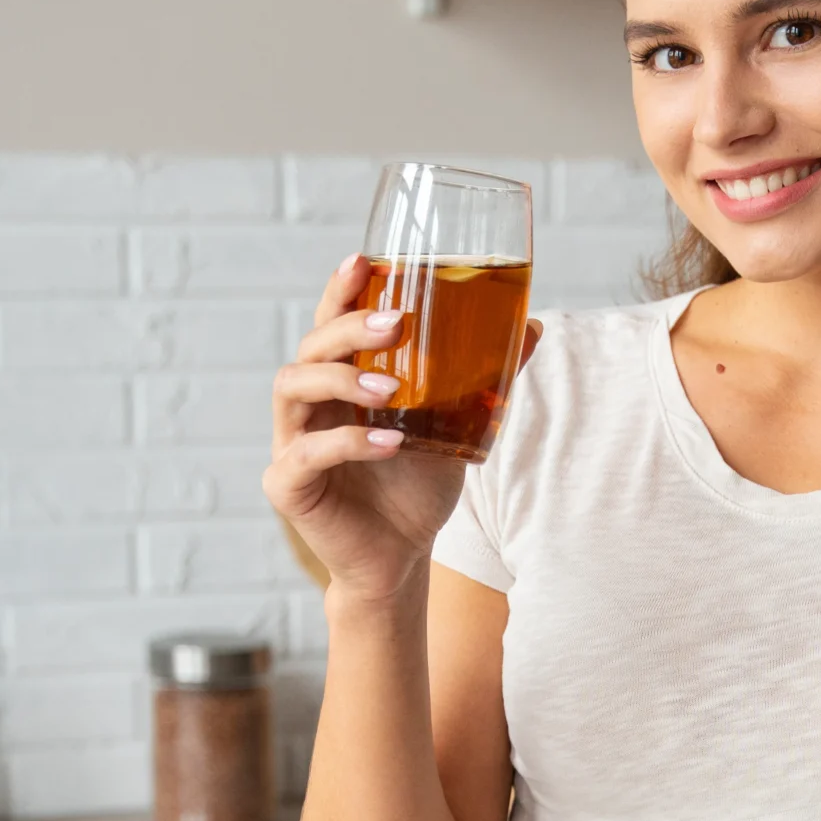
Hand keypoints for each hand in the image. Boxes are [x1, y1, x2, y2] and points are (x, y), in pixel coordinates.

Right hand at [264, 254, 538, 606]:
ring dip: (342, 381)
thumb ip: (485, 379)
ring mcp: (290, 442)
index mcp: (338, 382)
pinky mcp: (287, 485)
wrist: (402, 559)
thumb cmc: (418, 488)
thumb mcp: (457, 426)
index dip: (340, 289)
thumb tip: (532, 326)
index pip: (330, 323)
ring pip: (293, 388)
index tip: (363, 260)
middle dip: (347, 329)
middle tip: (393, 324)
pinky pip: (308, 454)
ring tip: (392, 391)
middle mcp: (307, 404)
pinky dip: (348, 443)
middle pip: (309, 347)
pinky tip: (388, 444)